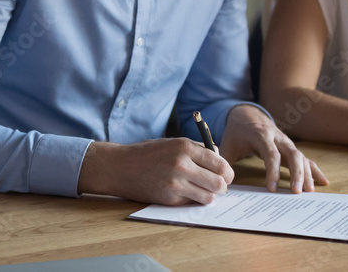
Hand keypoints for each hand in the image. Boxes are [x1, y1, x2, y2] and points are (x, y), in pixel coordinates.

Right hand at [77, 138, 232, 204]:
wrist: (120, 167)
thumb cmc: (147, 153)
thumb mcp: (172, 143)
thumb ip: (196, 150)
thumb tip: (219, 159)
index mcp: (185, 147)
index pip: (220, 163)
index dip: (227, 172)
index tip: (225, 175)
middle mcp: (182, 165)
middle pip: (219, 183)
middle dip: (222, 186)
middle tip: (217, 185)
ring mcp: (175, 184)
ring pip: (209, 197)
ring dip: (208, 195)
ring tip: (200, 189)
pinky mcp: (169, 199)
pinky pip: (192, 203)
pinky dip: (193, 200)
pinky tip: (184, 192)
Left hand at [219, 105, 327, 193]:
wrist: (247, 115)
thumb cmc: (237, 132)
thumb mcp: (227, 144)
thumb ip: (224, 162)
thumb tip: (222, 183)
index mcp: (260, 135)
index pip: (270, 153)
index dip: (272, 171)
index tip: (272, 188)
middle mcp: (277, 137)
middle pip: (292, 154)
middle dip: (296, 173)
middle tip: (296, 192)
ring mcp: (287, 143)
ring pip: (301, 157)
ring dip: (307, 174)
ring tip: (309, 192)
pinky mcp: (291, 149)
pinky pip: (306, 159)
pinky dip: (315, 170)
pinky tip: (324, 182)